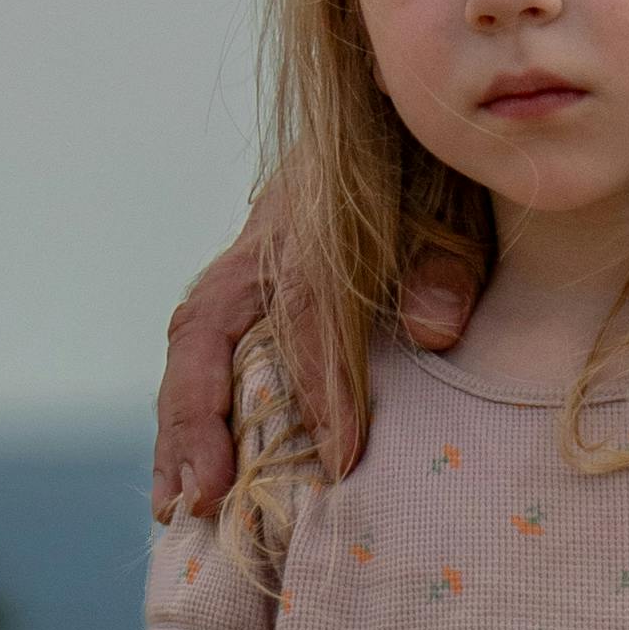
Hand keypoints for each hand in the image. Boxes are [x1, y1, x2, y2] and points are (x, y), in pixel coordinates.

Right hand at [152, 193, 478, 515]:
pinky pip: (197, 358)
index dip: (322, 387)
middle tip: (204, 495)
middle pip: (207, 332)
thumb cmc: (426, 168)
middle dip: (198, 419)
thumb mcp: (454, 202)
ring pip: (189, 351)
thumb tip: (435, 331)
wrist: (390, 120)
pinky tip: (182, 481)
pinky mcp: (237, 292)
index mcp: (312, 220)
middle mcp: (259, 248)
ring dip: (177, 431)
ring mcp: (240, 269)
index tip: (339, 460)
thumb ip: (444, 261)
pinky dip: (185, 420)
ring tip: (175, 509)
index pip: (309, 312)